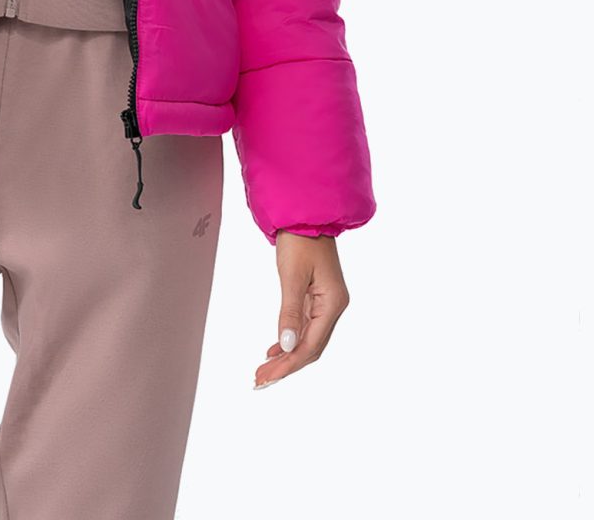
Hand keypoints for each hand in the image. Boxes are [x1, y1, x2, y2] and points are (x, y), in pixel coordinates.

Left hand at [253, 231, 349, 388]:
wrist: (305, 213)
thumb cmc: (300, 239)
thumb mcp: (291, 275)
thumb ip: (289, 312)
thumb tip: (287, 346)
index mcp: (333, 304)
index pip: (310, 345)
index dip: (289, 364)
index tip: (267, 377)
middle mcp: (333, 306)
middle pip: (311, 347)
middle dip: (286, 365)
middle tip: (260, 380)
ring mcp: (326, 302)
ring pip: (307, 338)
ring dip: (287, 355)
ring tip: (265, 370)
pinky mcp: (316, 296)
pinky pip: (304, 326)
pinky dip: (290, 339)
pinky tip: (276, 349)